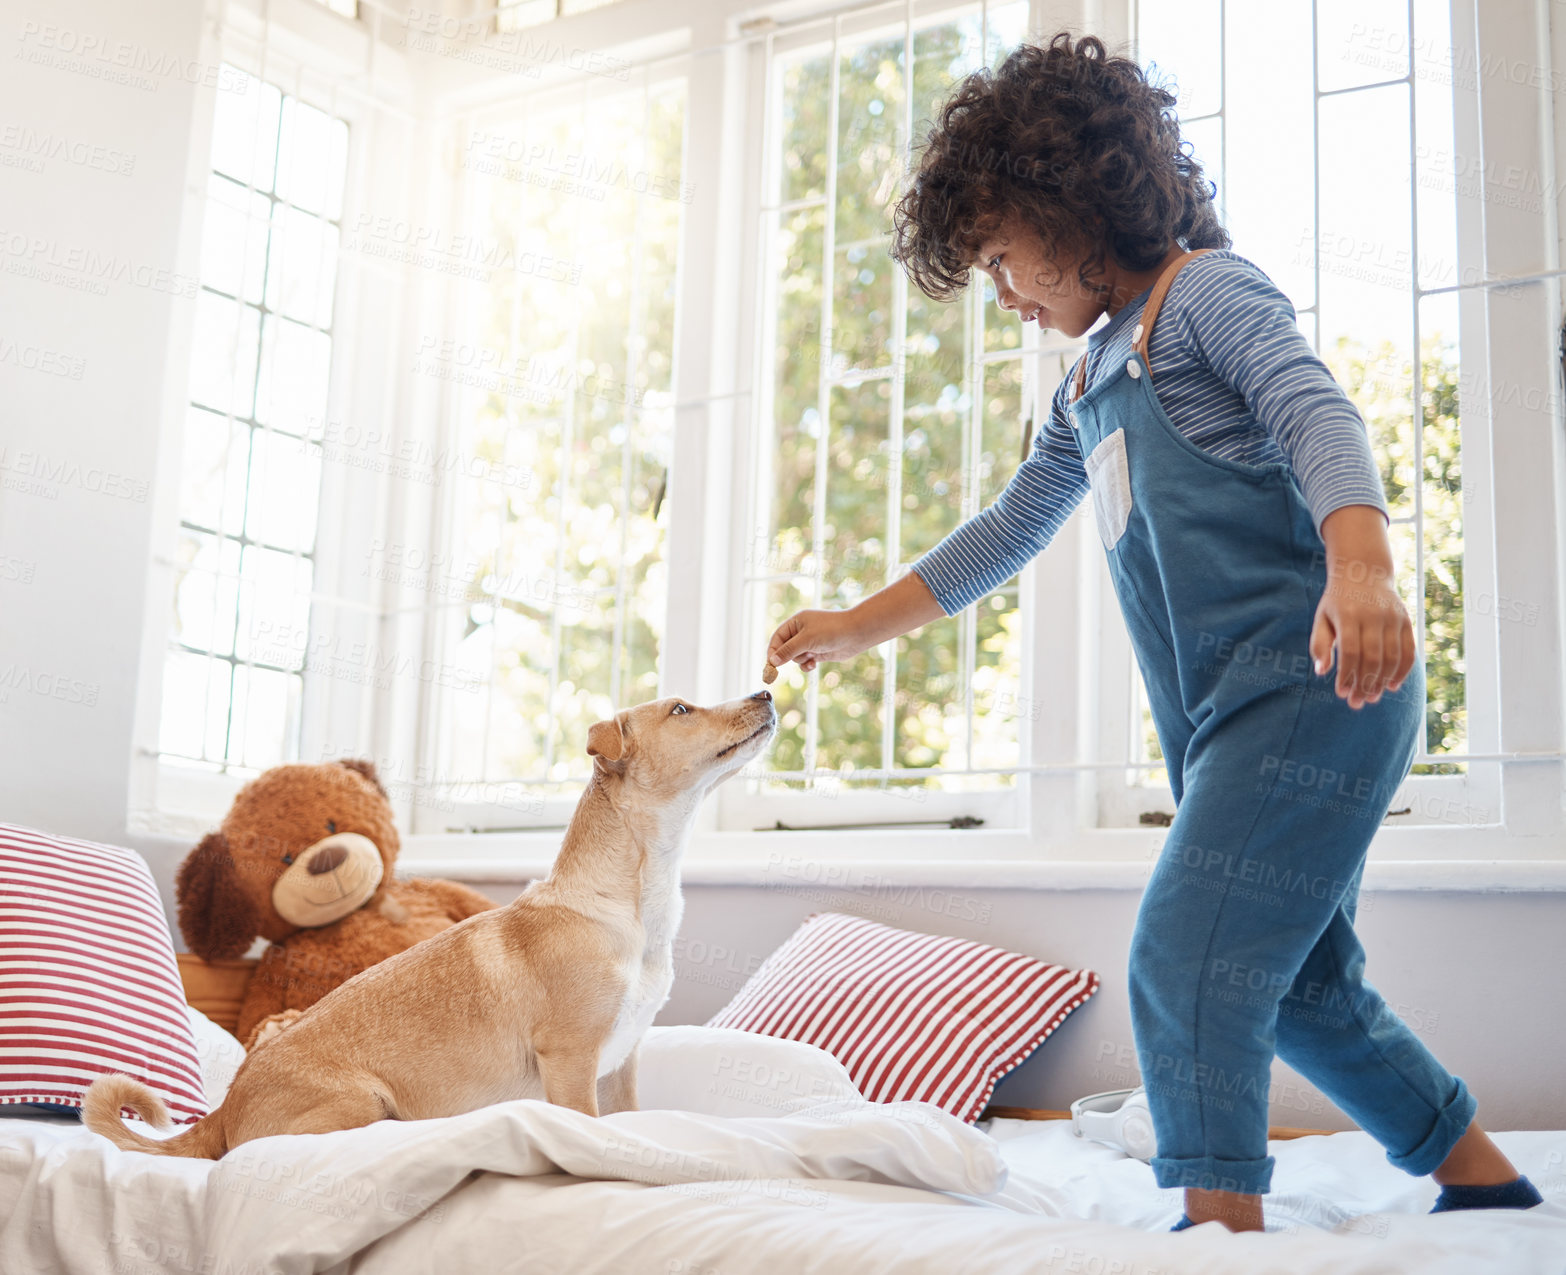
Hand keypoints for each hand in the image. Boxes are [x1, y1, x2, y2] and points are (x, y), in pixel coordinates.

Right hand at [767, 609, 872, 672]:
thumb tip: (773, 660)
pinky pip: (805, 661)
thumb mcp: (806, 640)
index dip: (773, 650)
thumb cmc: (831, 630)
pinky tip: (813, 665)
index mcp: (796, 622)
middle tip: (780, 669)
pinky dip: (807, 665)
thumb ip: (788, 651)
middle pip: (785, 648)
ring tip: (811, 658)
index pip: (778, 637)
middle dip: (788, 657)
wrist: (856, 634)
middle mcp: (802, 631)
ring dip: (800, 660)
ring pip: (796, 656)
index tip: (770, 664)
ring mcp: (810, 642)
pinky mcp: (818, 652)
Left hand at [1311, 506, 1415, 708]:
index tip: (1341, 693)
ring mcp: (1393, 618)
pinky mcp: (1406, 620)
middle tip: (1357, 703)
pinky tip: (1393, 686)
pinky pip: (1409, 650)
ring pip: (1392, 657)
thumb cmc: (1337, 601)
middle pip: (1372, 658)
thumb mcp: (1322, 618)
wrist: (1364, 572)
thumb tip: (1322, 671)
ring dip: (1382, 681)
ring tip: (1372, 697)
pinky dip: (1403, 671)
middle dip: (1364, 683)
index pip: (1350, 652)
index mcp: (1349, 615)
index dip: (1346, 675)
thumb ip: (1319, 644)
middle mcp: (1373, 616)